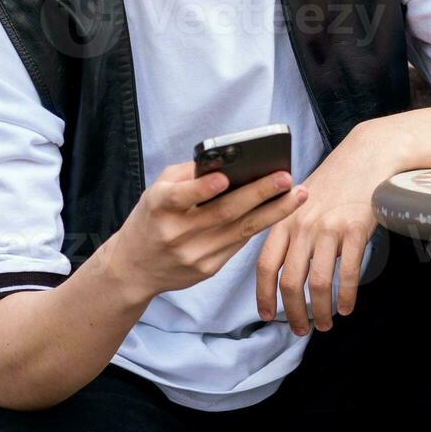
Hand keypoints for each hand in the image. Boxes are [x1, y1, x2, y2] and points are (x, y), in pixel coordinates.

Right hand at [106, 161, 307, 302]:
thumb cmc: (151, 218)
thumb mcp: (157, 190)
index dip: (202, 189)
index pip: (179, 197)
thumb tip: (229, 161)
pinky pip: (239, 244)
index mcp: (158, 207)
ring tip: (298, 194)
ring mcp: (192, 255)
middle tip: (286, 178)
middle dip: (258, 194)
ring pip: (240, 231)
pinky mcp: (207, 270)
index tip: (225, 178)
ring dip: (273, 212)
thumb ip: (188, 175)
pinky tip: (280, 211)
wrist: (133, 268)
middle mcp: (175, 233)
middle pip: (222, 213)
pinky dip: (260, 225)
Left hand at [254, 124, 399, 334]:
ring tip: (325, 324)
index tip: (267, 315)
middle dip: (294, 313)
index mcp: (283, 220)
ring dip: (321, 311)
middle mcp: (302, 226)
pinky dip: (346, 296)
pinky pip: (348, 273)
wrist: (366, 156)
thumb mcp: (300, 201)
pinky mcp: (355, 229)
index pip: (265, 265)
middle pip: (290, 282)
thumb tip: (280, 269)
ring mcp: (329, 228)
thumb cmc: (334, 180)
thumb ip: (288, 230)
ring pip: (319, 283)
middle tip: (301, 329)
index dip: (263, 295)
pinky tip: (346, 307)